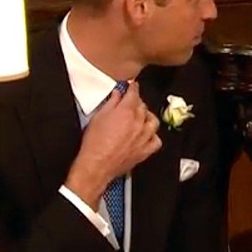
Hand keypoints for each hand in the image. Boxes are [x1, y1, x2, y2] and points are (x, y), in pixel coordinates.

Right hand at [65, 81, 161, 208]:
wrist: (96, 166)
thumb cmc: (94, 144)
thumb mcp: (98, 117)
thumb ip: (110, 103)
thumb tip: (117, 95)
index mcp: (127, 111)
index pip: (134, 93)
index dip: (133, 87)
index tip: (132, 86)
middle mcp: (138, 123)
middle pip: (143, 106)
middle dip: (137, 102)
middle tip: (131, 102)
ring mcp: (143, 137)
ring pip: (153, 121)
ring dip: (147, 117)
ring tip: (141, 117)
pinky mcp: (145, 150)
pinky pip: (156, 140)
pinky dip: (153, 136)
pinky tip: (147, 135)